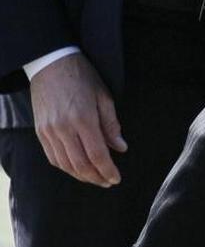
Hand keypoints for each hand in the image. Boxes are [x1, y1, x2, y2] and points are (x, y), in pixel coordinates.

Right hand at [30, 52, 127, 186]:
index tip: (116, 179)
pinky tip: (77, 168)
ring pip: (64, 164)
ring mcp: (49, 131)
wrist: (52, 64)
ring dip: (81, 175)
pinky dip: (65, 167)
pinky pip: (52, 157)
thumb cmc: (82, 77)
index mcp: (83, 119)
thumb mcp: (104, 97)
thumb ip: (111, 125)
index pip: (97, 154)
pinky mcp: (40, 131)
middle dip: (96, 177)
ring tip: (95, 178)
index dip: (107, 170)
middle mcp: (63, 128)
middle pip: (80, 164)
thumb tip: (121, 148)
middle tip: (108, 182)